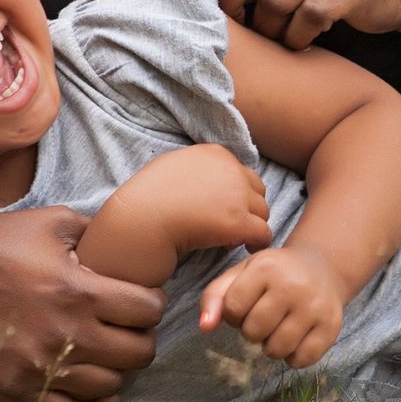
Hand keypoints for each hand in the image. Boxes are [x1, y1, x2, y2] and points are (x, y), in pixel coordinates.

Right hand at [0, 204, 164, 401]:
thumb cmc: (0, 239)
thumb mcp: (56, 221)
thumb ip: (101, 229)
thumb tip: (135, 236)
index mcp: (79, 291)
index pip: (148, 310)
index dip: (155, 300)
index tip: (146, 295)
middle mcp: (64, 334)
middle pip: (138, 352)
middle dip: (145, 335)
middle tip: (135, 324)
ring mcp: (39, 366)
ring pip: (112, 384)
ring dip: (121, 367)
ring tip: (114, 347)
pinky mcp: (18, 385)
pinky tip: (102, 386)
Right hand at [107, 144, 271, 255]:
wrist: (138, 223)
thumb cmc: (147, 201)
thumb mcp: (172, 167)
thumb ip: (197, 169)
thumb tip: (210, 182)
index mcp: (214, 153)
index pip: (242, 173)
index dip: (235, 194)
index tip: (221, 209)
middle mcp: (230, 169)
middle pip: (256, 191)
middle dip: (247, 208)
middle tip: (229, 226)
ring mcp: (236, 195)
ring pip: (262, 212)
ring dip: (250, 225)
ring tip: (231, 239)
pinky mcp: (238, 221)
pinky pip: (263, 233)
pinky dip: (257, 243)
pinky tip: (243, 248)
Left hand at [197, 247, 346, 368]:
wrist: (323, 268)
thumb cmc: (274, 274)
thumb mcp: (242, 274)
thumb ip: (215, 296)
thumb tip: (205, 327)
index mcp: (266, 267)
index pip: (232, 310)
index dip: (234, 314)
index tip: (247, 305)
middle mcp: (293, 284)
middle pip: (253, 332)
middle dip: (253, 331)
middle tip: (265, 317)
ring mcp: (315, 306)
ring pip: (276, 350)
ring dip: (272, 346)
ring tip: (279, 328)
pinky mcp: (332, 325)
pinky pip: (302, 360)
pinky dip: (294, 356)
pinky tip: (297, 337)